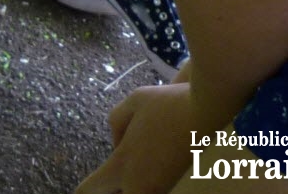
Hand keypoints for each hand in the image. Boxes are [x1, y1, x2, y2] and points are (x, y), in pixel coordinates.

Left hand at [76, 83, 194, 193]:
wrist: (208, 111)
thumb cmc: (166, 103)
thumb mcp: (130, 104)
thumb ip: (116, 124)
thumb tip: (118, 144)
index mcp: (121, 163)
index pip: (91, 189)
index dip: (84, 189)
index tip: (78, 189)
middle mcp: (139, 181)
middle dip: (110, 188)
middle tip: (106, 179)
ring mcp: (160, 185)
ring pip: (136, 192)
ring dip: (128, 184)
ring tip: (127, 170)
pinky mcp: (176, 180)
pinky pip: (152, 188)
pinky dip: (145, 181)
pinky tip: (146, 166)